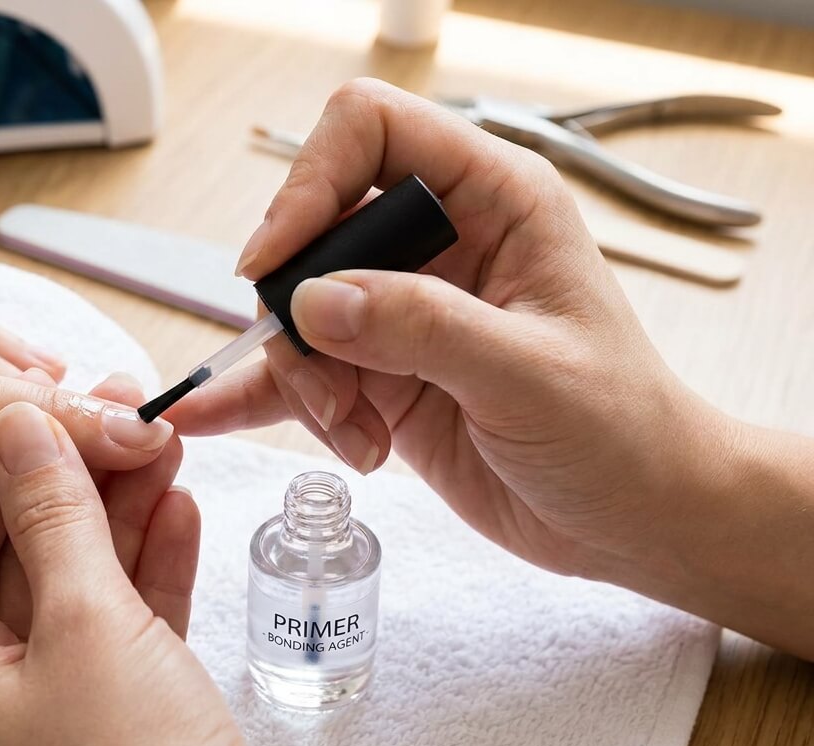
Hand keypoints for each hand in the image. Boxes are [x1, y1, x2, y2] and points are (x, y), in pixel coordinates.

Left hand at [0, 401, 248, 745]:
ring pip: (81, 577)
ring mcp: (49, 702)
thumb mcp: (90, 625)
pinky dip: (153, 563)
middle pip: (21, 548)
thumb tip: (23, 421)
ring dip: (124, 508)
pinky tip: (178, 505)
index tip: (49, 387)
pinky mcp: (116, 712)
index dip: (2, 450)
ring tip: (162, 436)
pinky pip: (126, 620)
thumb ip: (54, 516)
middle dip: (77, 475)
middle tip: (120, 404)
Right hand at [166, 79, 715, 580]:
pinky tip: (208, 416)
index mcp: (493, 200)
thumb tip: (314, 301)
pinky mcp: (380, 373)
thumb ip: (421, 327)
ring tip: (354, 435)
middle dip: (299, 314)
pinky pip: (297, 373)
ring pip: (296, 313)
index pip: (371, 132)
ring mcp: (403, 310)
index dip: (310, 183)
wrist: (634, 516)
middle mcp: (438, 243)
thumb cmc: (620, 430)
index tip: (275, 263)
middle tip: (330, 387)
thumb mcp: (528, 373)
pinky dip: (256, 396)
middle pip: (313, 232)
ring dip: (301, 380)